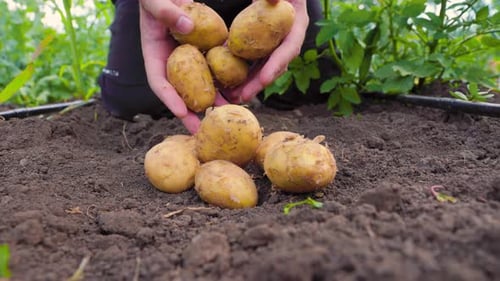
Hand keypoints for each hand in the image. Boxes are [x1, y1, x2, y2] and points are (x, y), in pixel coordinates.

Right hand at [139, 0, 227, 133]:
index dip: (169, 99)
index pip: (158, 82)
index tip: (181, 112)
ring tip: (223, 115)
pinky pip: (212, 68)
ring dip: (211, 100)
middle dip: (190, 112)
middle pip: (180, 91)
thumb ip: (167, 12)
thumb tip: (188, 26)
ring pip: (198, 84)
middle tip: (200, 129)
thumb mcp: (155, 0)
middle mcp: (171, 61)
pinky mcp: (203, 51)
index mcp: (155, 53)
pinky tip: (236, 91)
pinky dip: (222, 80)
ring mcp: (188, 58)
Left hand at [224, 0, 308, 103]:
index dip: (276, 66)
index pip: (288, 50)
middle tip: (242, 97)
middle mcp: (287, 39)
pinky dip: (239, 71)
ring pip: (261, 67)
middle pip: (273, 66)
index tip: (264, 80)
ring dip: (247, 83)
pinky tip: (225, 81)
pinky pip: (251, 60)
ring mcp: (274, 43)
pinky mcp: (261, 43)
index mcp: (296, 26)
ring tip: (231, 97)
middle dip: (258, 83)